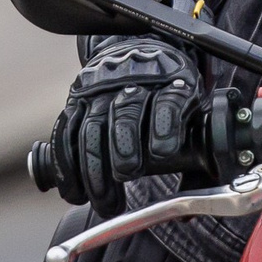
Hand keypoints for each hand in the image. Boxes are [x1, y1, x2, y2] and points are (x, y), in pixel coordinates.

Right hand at [47, 38, 203, 212]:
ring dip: (94, 169)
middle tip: (126, 175)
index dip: (164, 126)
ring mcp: (101, 92)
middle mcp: (133, 83)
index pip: (168, 101)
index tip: (163, 153)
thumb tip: (189, 207)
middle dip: (123, 147)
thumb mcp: (194, 111)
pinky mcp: (76, 101)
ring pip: (91, 127)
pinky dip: (66, 166)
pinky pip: (65, 133)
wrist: (142, 54)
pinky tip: (74, 192)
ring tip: (104, 202)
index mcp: (171, 82)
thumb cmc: (172, 95)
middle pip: (124, 113)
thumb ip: (196, 152)